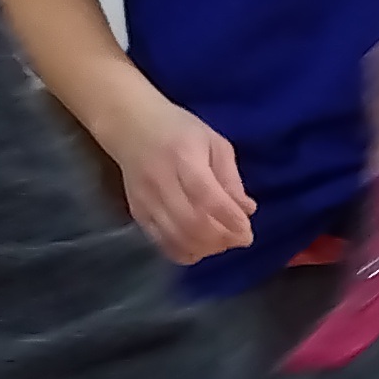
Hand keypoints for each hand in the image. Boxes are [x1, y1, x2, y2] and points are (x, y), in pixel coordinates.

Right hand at [114, 92, 255, 263]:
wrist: (131, 126)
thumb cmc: (179, 130)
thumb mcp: (214, 142)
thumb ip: (231, 178)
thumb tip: (247, 210)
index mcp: (184, 157)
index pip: (208, 197)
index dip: (230, 219)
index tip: (247, 231)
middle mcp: (161, 181)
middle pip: (191, 222)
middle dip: (220, 238)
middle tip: (238, 239)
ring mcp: (146, 200)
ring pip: (175, 237)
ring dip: (204, 248)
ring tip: (221, 244)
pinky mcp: (137, 212)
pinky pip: (160, 242)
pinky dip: (182, 252)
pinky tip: (199, 248)